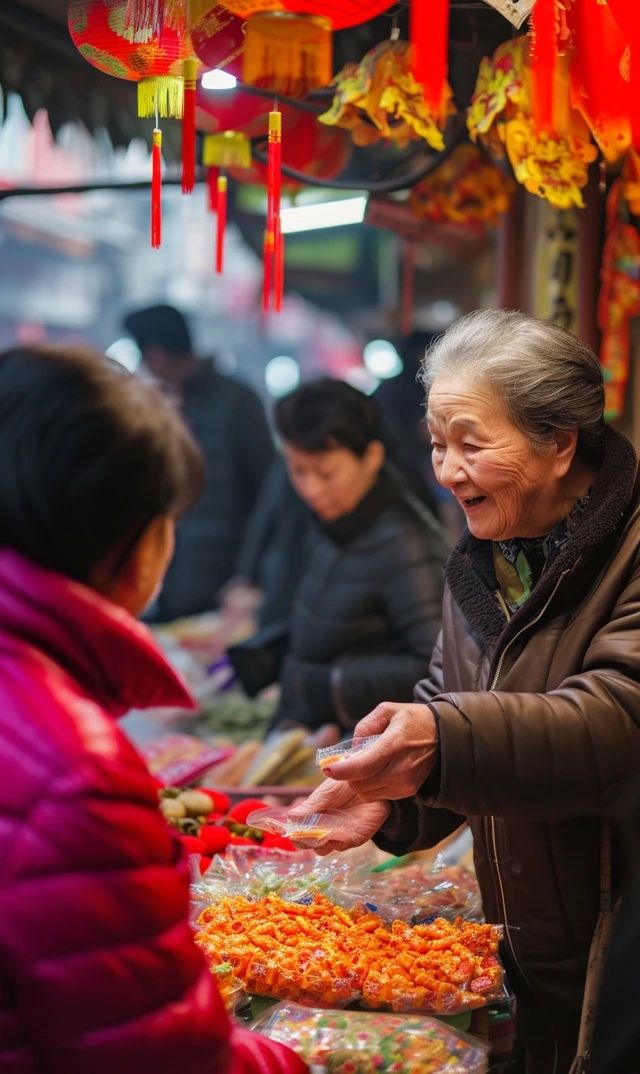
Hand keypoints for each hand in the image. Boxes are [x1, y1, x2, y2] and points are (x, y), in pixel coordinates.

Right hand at [290, 779, 389, 853]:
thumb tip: (291, 817)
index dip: (296, 836)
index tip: (296, 831)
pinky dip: (339, 843)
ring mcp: (338, 835)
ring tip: (325, 832)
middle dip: (308, 841)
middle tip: (311, 832)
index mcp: (312, 817)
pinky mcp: (354, 838)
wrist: (371, 781)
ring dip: (323, 843)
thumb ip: (311, 806)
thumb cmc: (344, 784)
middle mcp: (323, 829)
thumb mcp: (326, 792)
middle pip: (309, 845)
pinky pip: (343, 846)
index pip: (298, 834)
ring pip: (324, 849)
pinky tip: (339, 836)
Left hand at [322, 702, 437, 800]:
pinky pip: (376, 795)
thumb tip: (352, 749)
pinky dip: (369, 786)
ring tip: (366, 763)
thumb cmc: (412, 720)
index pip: (362, 766)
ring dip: (358, 781)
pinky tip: (376, 771)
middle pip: (360, 783)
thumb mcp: (387, 710)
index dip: (341, 770)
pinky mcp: (407, 792)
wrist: (443, 736)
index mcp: (395, 744)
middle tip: (351, 759)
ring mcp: (405, 783)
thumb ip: (365, 726)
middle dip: (348, 774)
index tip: (327, 768)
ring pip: (366, 792)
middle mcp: (401, 768)